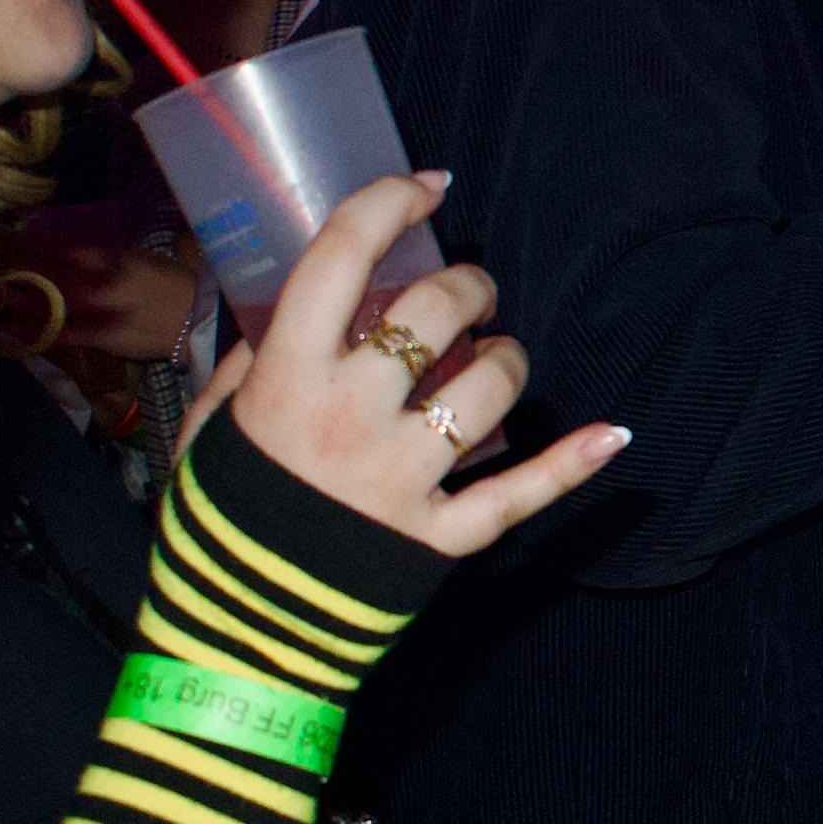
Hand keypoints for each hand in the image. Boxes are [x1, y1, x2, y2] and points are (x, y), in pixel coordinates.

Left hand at [0, 203, 202, 393]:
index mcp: (112, 258)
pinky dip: (39, 332)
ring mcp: (100, 309)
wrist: (201, 319)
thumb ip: (108, 258)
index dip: (31, 247)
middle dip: (19, 270)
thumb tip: (74, 254)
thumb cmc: (174, 285)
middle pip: (49, 272)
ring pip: (51, 302)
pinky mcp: (103, 336)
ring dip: (21, 299)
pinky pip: (64, 333)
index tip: (6, 242)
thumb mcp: (141, 260)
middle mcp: (101, 279)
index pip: (61, 249)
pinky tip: (16, 332)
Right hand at [198, 173, 625, 556]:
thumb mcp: (207, 430)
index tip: (426, 188)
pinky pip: (520, 493)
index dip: (389, 203)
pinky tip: (614, 434)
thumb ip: (247, 364)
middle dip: (469, 286)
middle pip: (437, 314)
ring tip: (496, 359)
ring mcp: (400, 477)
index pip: (342, 259)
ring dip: (507, 358)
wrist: (231, 635)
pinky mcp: (438, 534)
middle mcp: (349, 416)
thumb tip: (287, 313)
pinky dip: (571, 464)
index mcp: (283, 378)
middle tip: (470, 293)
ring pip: (490, 386)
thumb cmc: (216, 521)